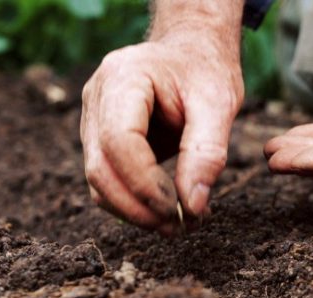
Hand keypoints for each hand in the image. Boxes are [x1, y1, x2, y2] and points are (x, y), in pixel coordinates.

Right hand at [81, 3, 243, 234]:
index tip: (181, 211)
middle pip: (100, 168)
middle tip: (181, 229)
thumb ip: (206, 154)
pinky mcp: (101, 140)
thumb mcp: (219, 104)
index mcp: (123, 78)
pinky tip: (170, 210)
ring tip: (180, 225)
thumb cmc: (206, 72)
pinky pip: (109, 181)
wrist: (191, 53)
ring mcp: (93, 120)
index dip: (146, 184)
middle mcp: (97, 98)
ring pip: (99, 182)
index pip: (120, 142)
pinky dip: (135, 204)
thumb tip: (193, 208)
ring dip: (136, 213)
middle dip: (139, 208)